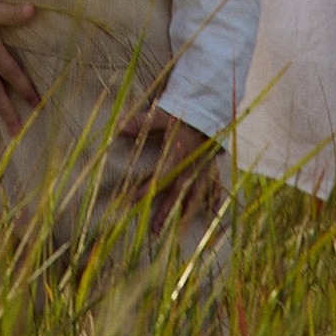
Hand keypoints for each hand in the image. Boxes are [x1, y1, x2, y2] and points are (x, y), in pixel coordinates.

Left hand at [114, 102, 218, 223]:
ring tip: (180, 231)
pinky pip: (215, 185)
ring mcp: (204, 167)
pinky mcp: (213, 165)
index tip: (133, 202)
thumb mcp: (162, 114)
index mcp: (177, 153)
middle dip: (166, 213)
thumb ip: (142, 123)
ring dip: (187, 213)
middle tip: (156, 231)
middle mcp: (191, 164)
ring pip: (196, 195)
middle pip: (177, 193)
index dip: (146, 190)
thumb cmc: (183, 111)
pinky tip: (213, 213)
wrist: (210, 104)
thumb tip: (119, 127)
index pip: (160, 176)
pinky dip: (214, 199)